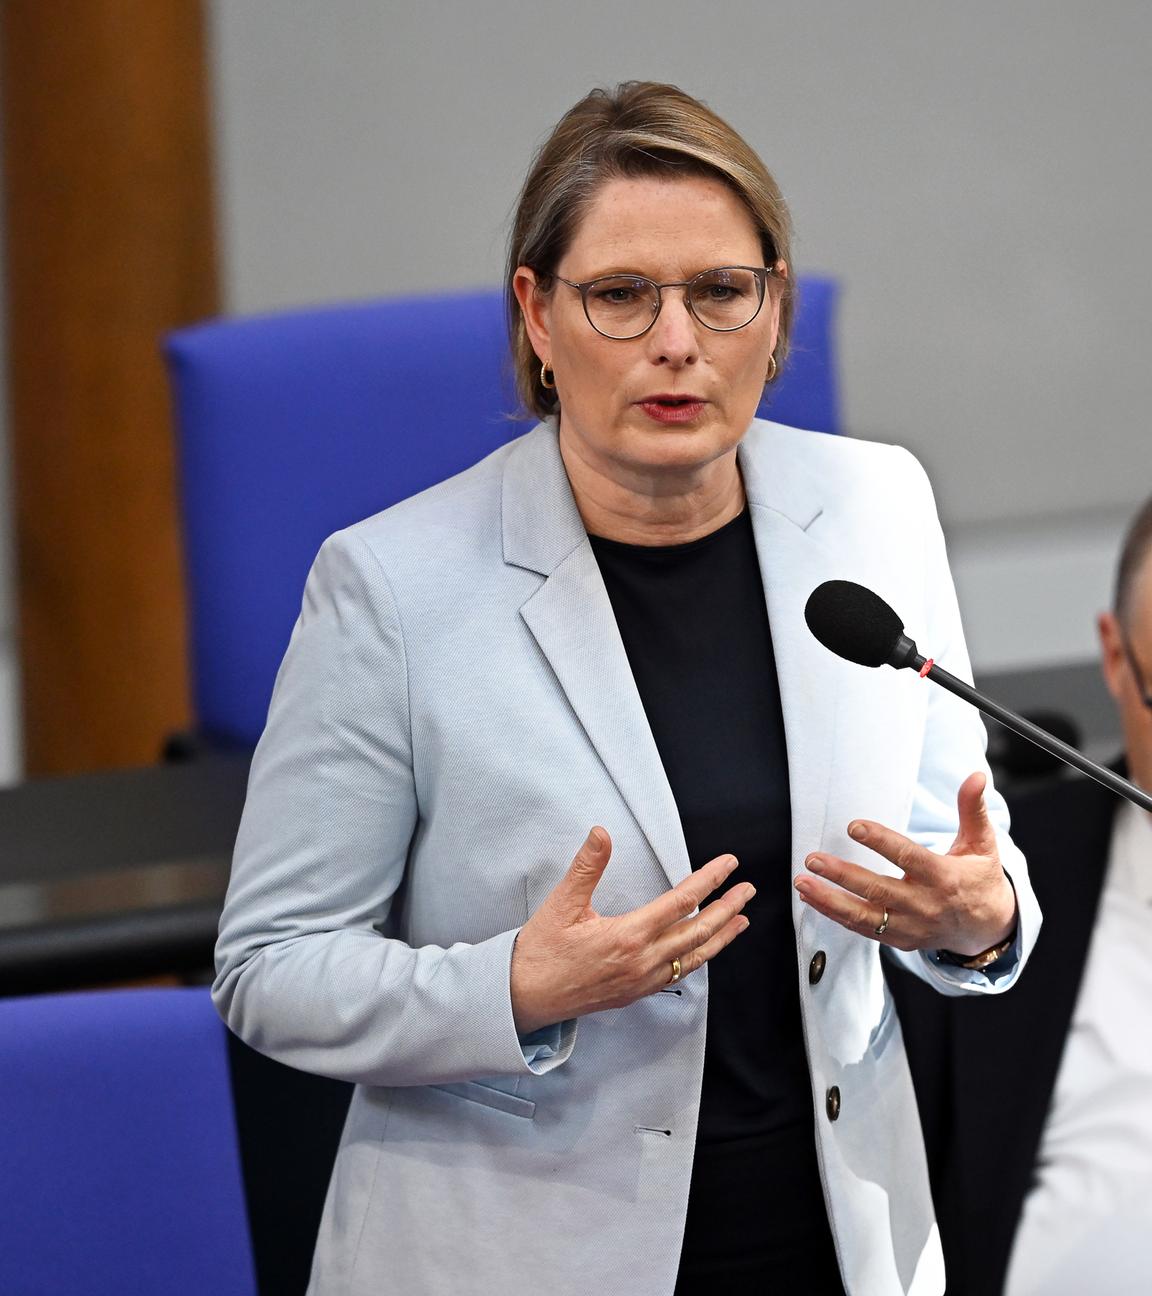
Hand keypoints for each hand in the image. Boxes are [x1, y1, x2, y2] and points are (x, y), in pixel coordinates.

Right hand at [510, 827, 754, 1033]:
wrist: (524, 998)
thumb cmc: (541, 950)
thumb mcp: (561, 903)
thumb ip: (586, 867)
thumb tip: (601, 833)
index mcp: (628, 935)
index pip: (680, 902)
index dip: (708, 880)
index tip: (728, 865)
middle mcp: (642, 961)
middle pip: (698, 931)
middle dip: (726, 907)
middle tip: (748, 888)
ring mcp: (642, 981)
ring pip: (694, 957)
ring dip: (721, 936)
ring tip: (742, 919)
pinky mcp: (636, 992)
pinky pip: (678, 973)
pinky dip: (699, 957)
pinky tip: (705, 948)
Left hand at [793, 772, 1016, 955]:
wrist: (986, 928)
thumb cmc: (979, 879)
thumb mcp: (982, 844)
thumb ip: (973, 810)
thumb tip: (976, 776)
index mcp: (944, 878)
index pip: (908, 858)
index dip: (880, 842)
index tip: (853, 826)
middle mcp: (925, 905)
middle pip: (878, 890)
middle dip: (842, 875)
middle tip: (813, 860)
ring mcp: (910, 926)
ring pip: (864, 916)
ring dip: (829, 901)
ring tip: (802, 883)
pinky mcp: (899, 939)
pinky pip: (863, 929)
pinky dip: (835, 916)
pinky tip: (813, 900)